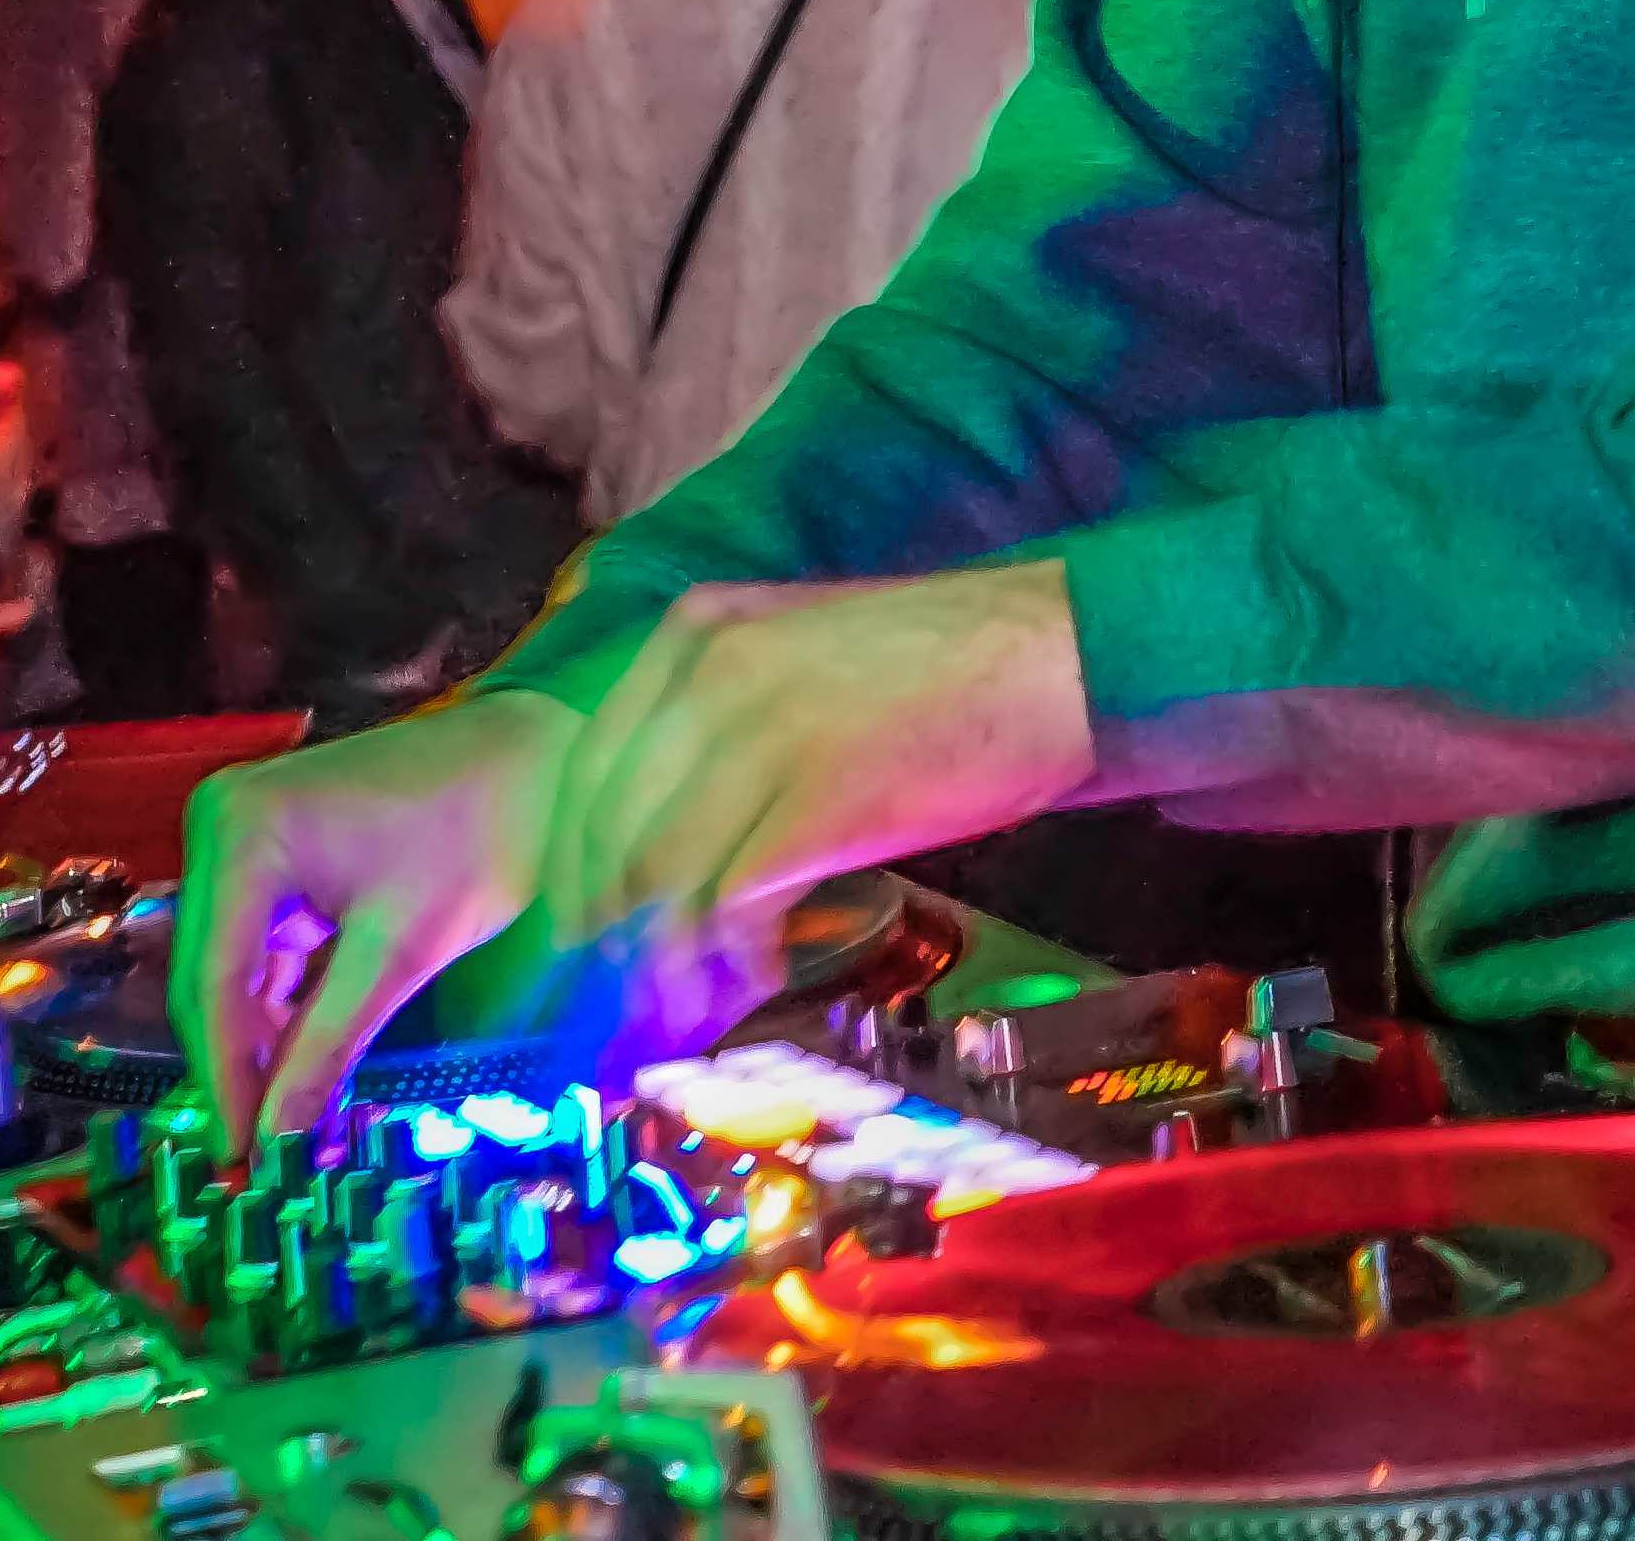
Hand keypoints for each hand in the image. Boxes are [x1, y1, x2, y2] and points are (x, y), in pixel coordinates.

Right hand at [178, 690, 579, 1139]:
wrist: (536, 757)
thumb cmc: (481, 830)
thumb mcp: (402, 950)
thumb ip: (328, 1046)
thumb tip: (279, 1143)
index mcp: (241, 831)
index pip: (212, 983)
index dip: (226, 1081)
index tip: (241, 1162)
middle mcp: (221, 827)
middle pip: (211, 981)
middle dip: (240, 1070)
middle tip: (261, 1164)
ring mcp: (244, 842)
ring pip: (233, 977)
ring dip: (260, 1048)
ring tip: (285, 1134)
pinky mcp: (273, 863)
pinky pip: (262, 955)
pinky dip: (283, 1013)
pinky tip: (302, 1073)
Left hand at [534, 564, 1093, 962]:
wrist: (1060, 653)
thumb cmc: (948, 669)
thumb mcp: (804, 654)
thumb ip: (725, 718)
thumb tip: (669, 839)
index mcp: (696, 632)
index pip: (587, 770)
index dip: (575, 868)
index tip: (578, 933)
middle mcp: (708, 674)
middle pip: (608, 833)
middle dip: (602, 933)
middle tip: (619, 995)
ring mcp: (759, 732)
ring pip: (657, 878)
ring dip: (662, 960)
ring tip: (692, 1001)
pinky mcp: (816, 798)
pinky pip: (728, 902)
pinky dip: (728, 957)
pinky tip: (754, 977)